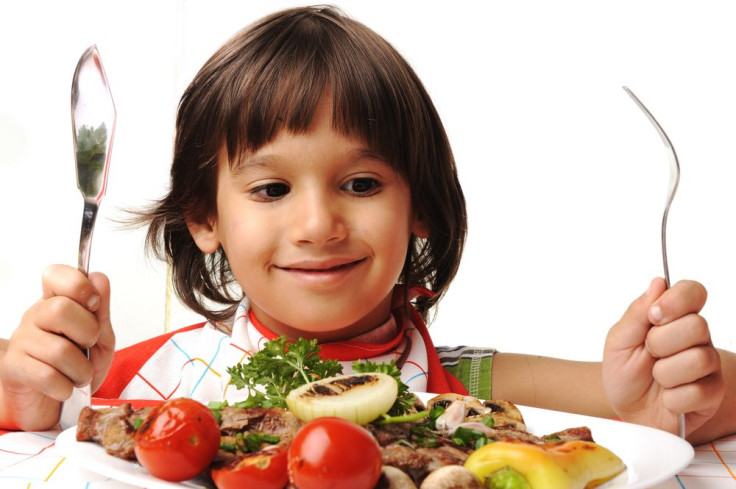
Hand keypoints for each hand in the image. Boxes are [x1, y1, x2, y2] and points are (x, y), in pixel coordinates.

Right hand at [0, 265, 114, 430]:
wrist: (56, 403)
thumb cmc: (78, 364)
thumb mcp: (100, 338)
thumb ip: (101, 311)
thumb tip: (99, 278)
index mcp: (56, 302)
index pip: (55, 274)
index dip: (78, 285)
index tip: (94, 304)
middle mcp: (34, 316)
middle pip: (60, 309)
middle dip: (87, 333)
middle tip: (89, 346)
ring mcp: (21, 341)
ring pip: (58, 350)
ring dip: (81, 370)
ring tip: (80, 375)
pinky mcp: (13, 368)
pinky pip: (46, 376)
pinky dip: (65, 386)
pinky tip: (65, 387)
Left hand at [602, 278, 723, 437]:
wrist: (627, 410)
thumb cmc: (624, 372)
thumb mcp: (618, 341)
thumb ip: (637, 313)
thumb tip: (658, 283)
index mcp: (675, 319)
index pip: (693, 292)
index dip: (677, 300)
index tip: (654, 316)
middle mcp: (697, 338)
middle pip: (698, 325)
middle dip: (661, 342)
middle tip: (649, 353)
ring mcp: (708, 366)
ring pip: (698, 359)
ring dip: (665, 372)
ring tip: (656, 377)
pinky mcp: (712, 394)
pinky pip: (697, 392)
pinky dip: (672, 398)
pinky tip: (666, 397)